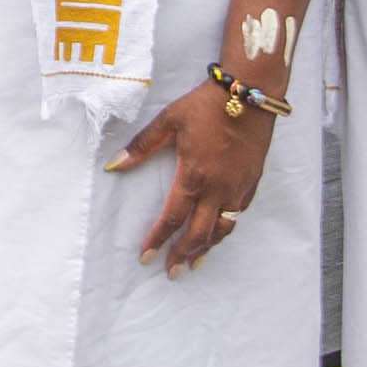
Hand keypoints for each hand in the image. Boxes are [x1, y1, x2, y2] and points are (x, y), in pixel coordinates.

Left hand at [112, 82, 274, 270]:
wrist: (251, 93)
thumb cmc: (207, 104)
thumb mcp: (170, 121)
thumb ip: (142, 146)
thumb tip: (115, 165)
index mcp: (194, 175)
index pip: (173, 218)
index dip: (159, 240)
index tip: (147, 257)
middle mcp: (218, 188)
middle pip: (199, 233)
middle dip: (183, 255)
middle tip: (171, 272)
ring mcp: (238, 187)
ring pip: (222, 229)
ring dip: (207, 248)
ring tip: (194, 263)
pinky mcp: (252, 182)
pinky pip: (238, 214)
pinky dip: (226, 229)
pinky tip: (219, 233)